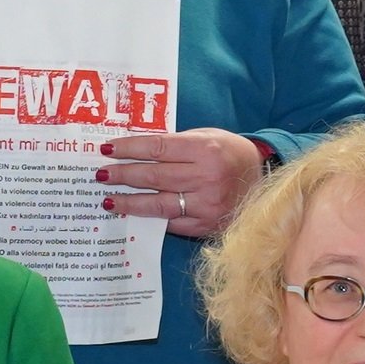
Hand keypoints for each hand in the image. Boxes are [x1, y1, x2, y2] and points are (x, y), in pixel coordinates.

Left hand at [99, 128, 266, 238]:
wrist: (263, 182)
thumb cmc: (229, 154)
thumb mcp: (207, 138)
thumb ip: (175, 144)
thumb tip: (135, 150)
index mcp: (205, 150)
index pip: (157, 148)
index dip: (129, 149)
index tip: (107, 149)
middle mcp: (206, 178)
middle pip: (153, 176)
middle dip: (122, 175)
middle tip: (100, 174)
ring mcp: (206, 205)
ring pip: (157, 204)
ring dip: (129, 201)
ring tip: (108, 199)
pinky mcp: (205, 225)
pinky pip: (170, 222)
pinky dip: (149, 217)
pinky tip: (134, 212)